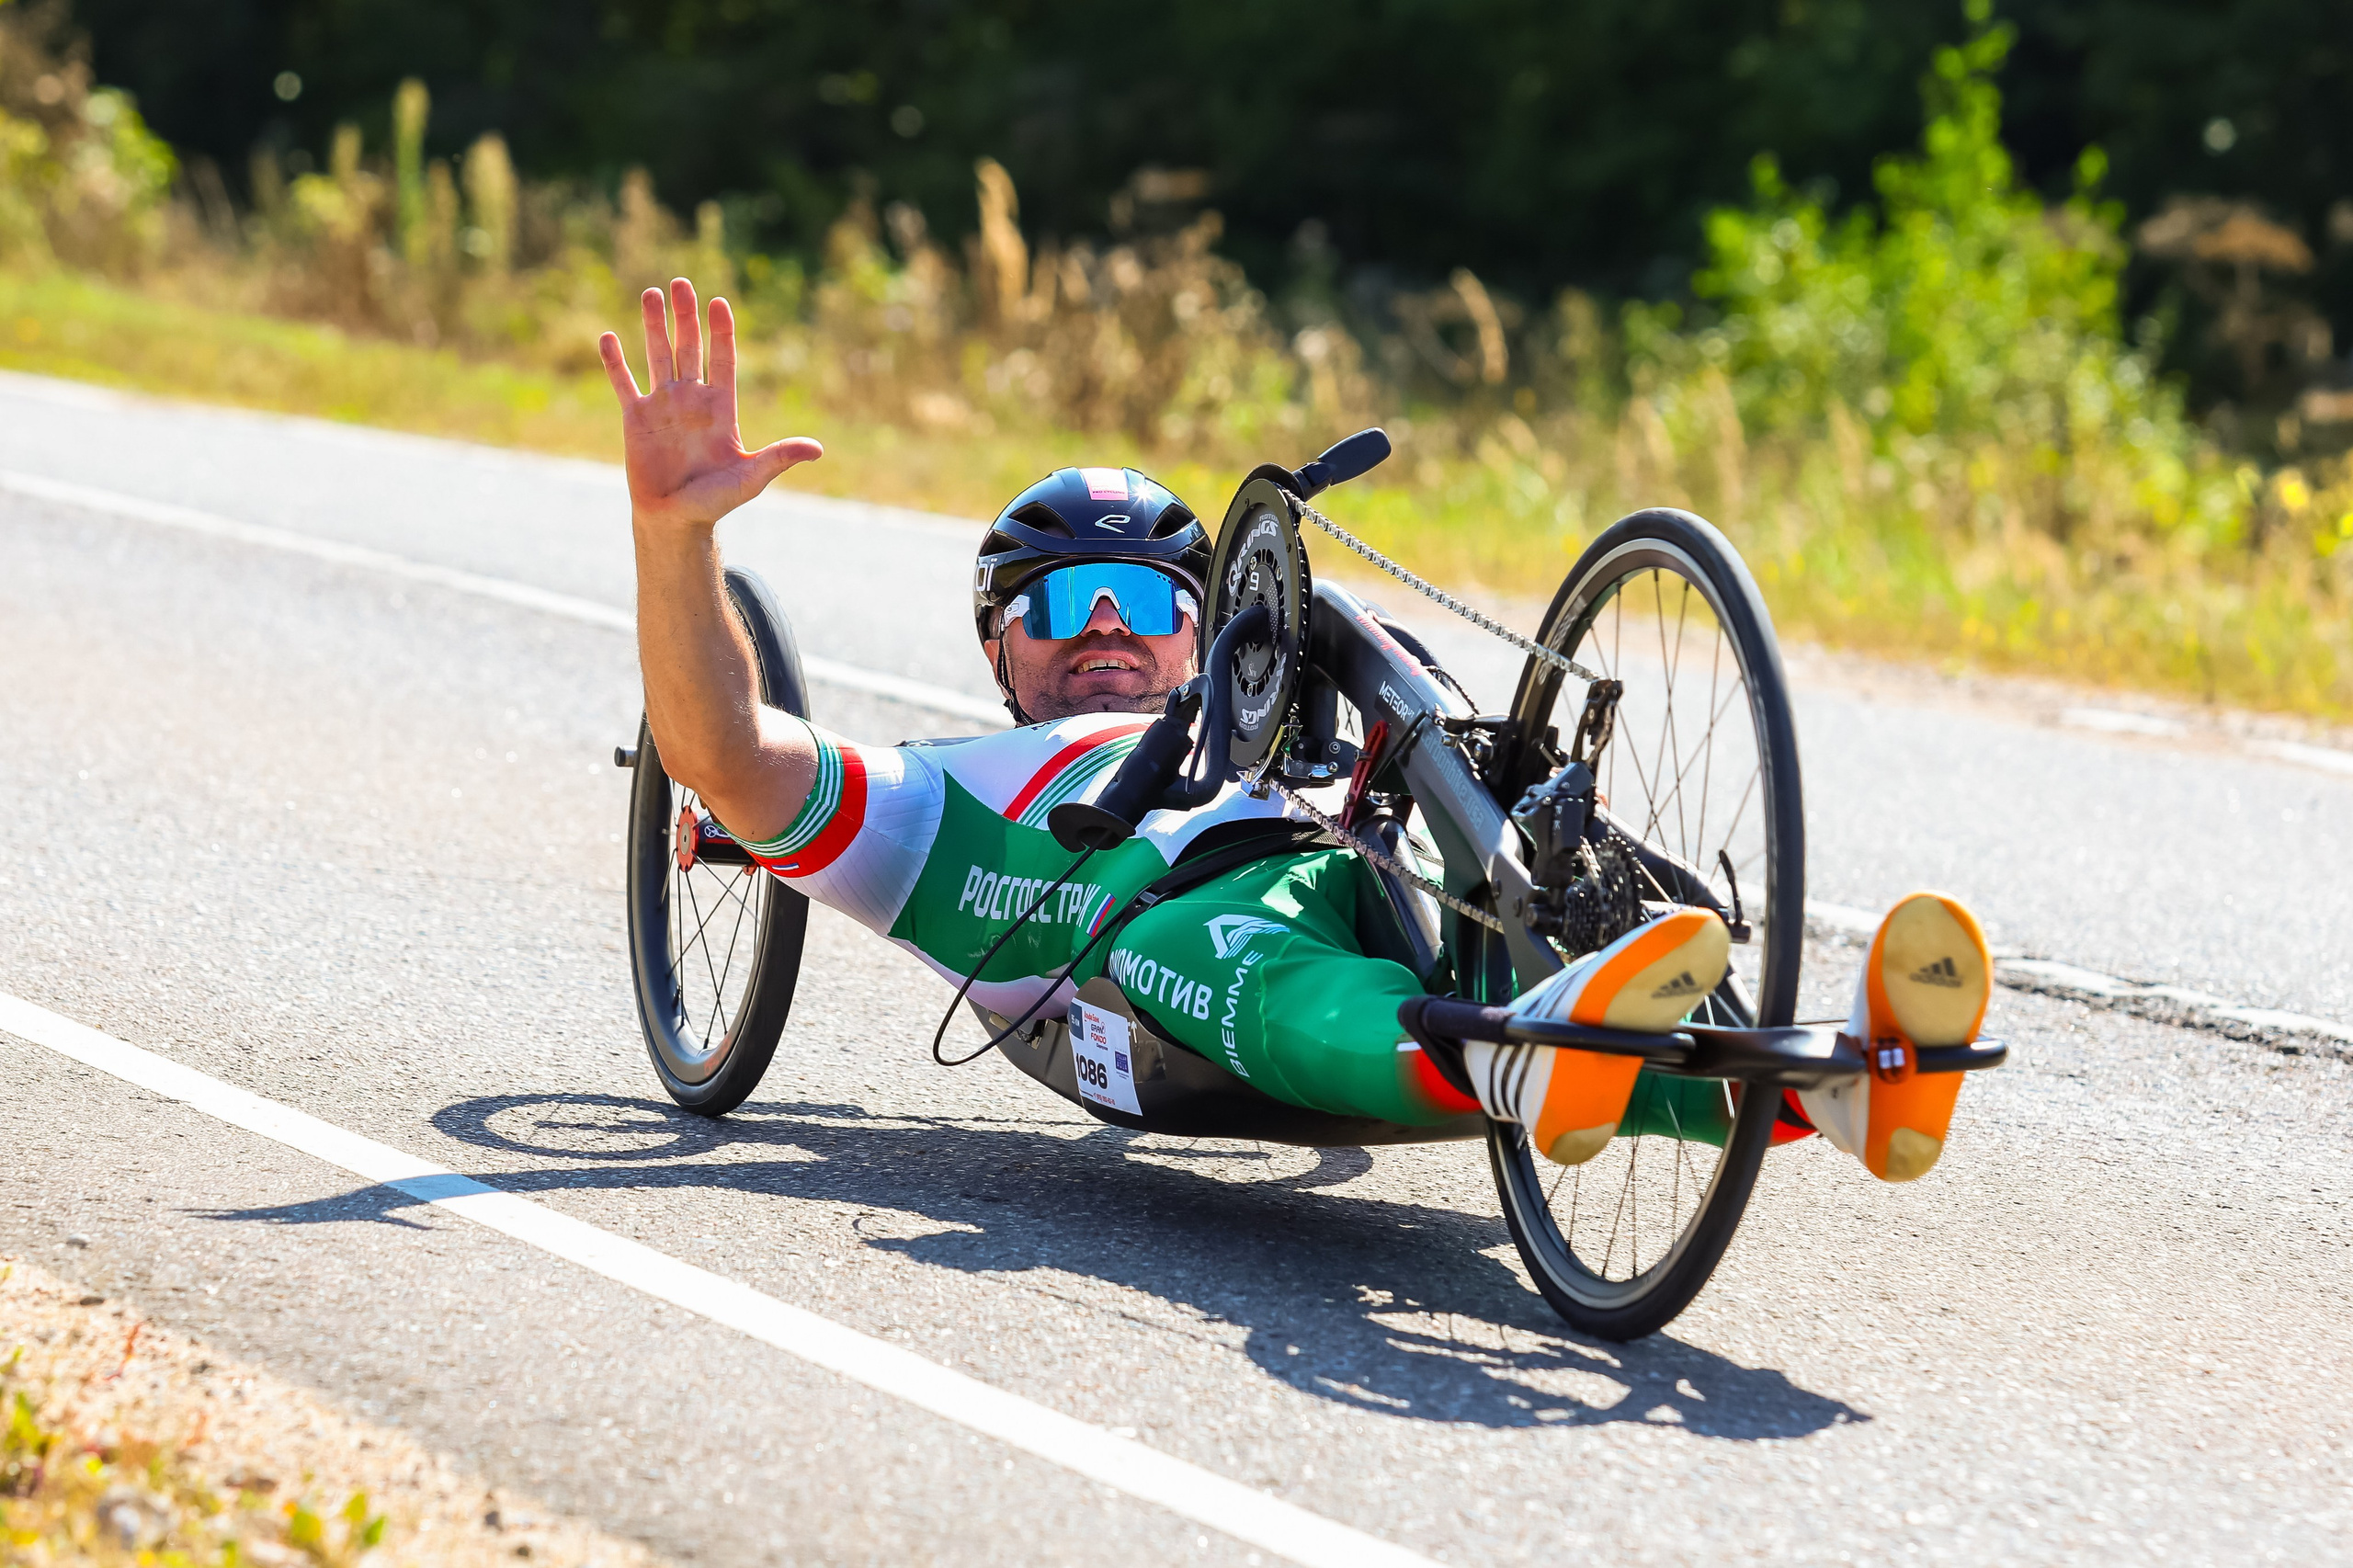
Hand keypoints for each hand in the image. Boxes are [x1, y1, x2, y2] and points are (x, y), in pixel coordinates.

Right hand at [599, 277, 820, 531]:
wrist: (675, 520)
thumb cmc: (715, 501)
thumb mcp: (751, 478)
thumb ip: (779, 457)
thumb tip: (817, 450)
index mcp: (720, 408)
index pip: (723, 359)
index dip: (721, 332)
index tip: (719, 302)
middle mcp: (691, 399)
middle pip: (688, 348)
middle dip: (686, 317)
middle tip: (682, 283)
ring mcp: (662, 406)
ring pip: (657, 356)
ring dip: (653, 326)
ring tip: (651, 293)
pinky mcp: (635, 418)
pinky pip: (624, 383)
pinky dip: (615, 362)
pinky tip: (608, 337)